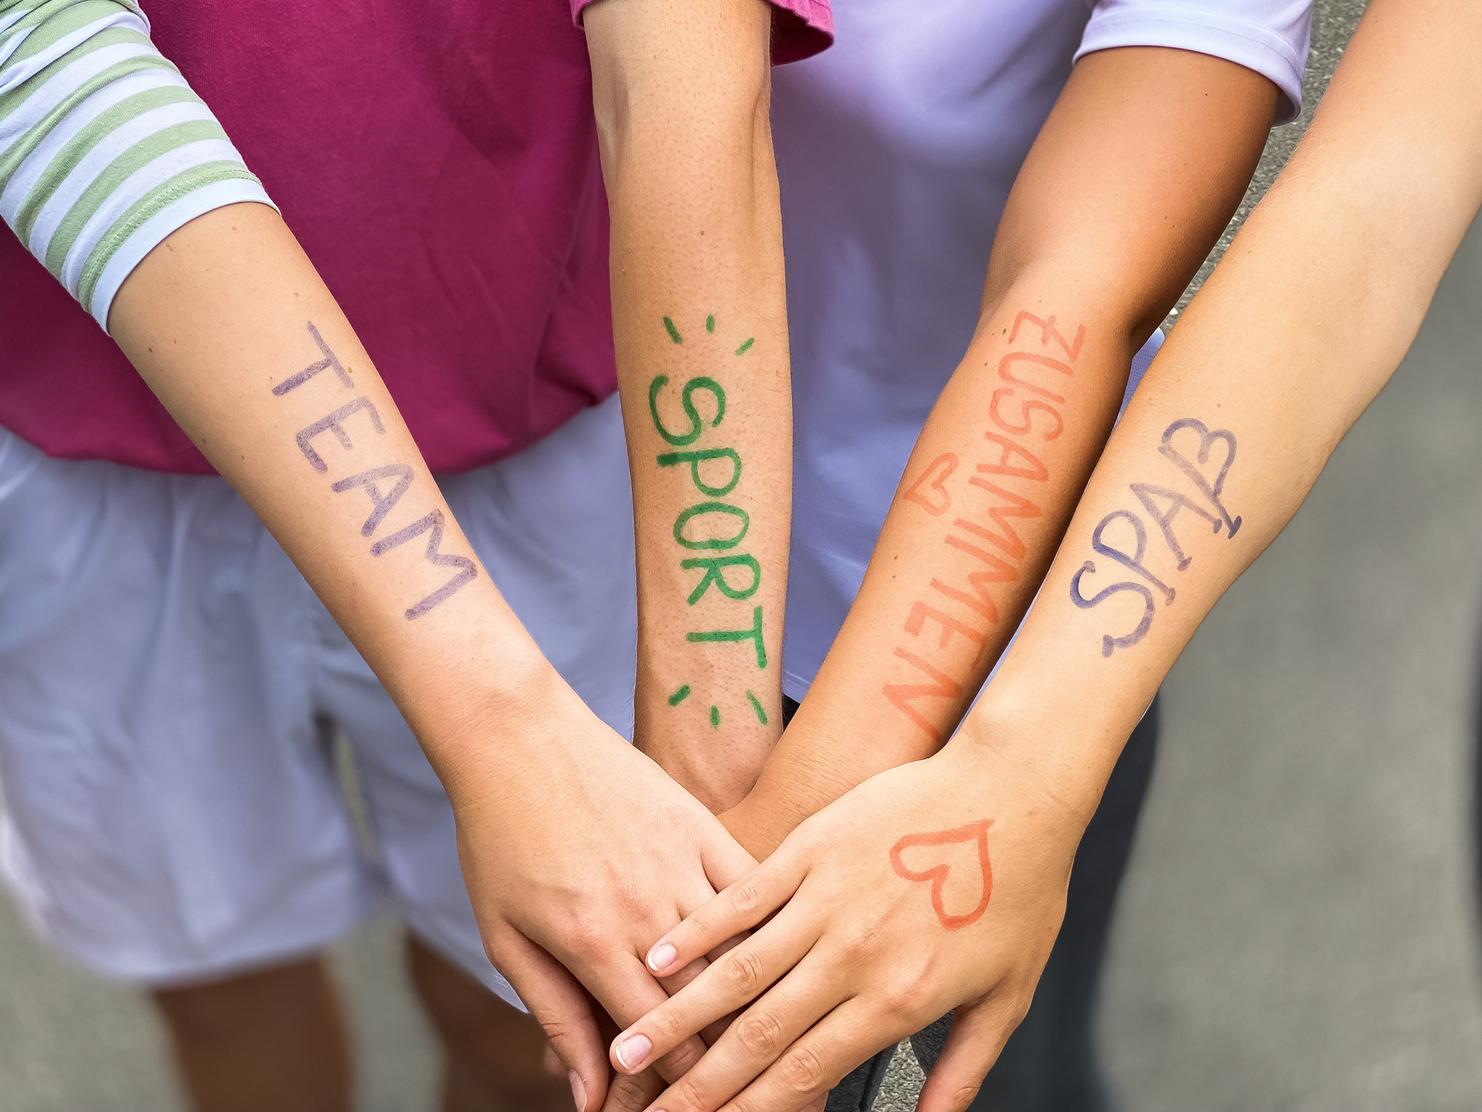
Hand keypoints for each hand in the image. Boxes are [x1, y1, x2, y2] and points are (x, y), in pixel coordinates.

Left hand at [441, 676, 755, 1111]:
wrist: (518, 738)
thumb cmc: (502, 836)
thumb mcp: (507, 939)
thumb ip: (555, 1018)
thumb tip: (588, 1095)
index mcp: (594, 943)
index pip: (661, 1043)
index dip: (680, 1090)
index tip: (691, 1108)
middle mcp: (647, 909)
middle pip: (712, 1009)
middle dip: (726, 1060)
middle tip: (735, 1087)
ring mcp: (682, 864)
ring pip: (744, 953)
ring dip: (757, 1001)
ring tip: (768, 1033)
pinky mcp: (703, 826)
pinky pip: (754, 891)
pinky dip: (768, 929)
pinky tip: (778, 956)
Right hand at [603, 739, 1091, 1111]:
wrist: (1015, 789)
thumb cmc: (1019, 888)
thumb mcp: (1007, 996)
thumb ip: (961, 1071)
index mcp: (898, 998)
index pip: (805, 1073)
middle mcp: (852, 955)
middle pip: (757, 1035)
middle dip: (697, 1085)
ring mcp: (826, 897)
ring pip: (737, 971)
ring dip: (677, 1016)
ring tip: (631, 1047)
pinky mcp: (812, 846)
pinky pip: (743, 898)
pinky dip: (698, 931)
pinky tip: (658, 956)